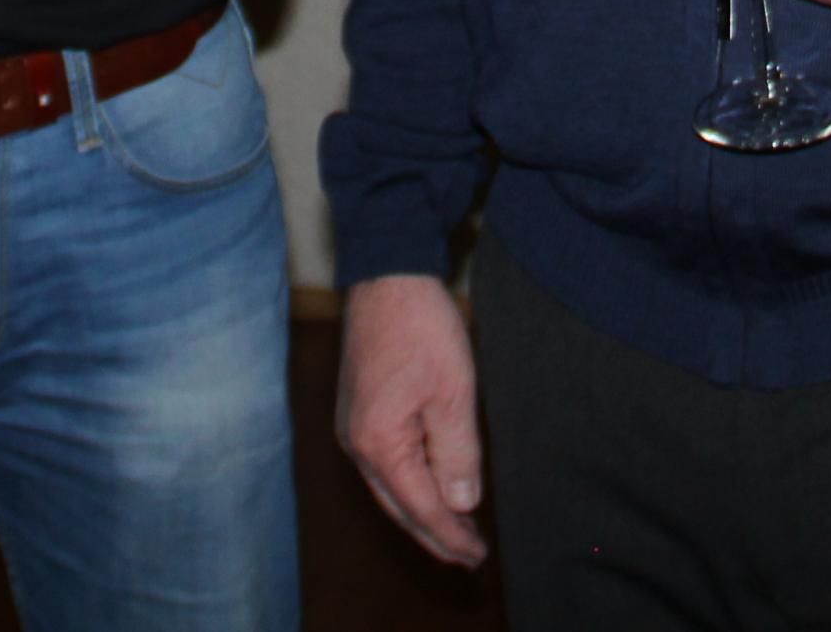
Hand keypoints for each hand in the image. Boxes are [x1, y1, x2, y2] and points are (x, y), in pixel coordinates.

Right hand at [337, 275, 487, 568]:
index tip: (477, 555)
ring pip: (390, 488)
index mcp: (379, 443)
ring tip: (455, 531)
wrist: (387, 275)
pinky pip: (385, 465)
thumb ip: (457, 453)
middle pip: (398, 506)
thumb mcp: (453, 392)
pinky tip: (429, 487)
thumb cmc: (420, 328)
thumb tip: (460, 503)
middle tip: (468, 556)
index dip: (450, 535)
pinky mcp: (358, 412)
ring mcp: (353, 428)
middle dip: (434, 534)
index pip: (420, 506)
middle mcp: (356, 443)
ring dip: (422, 511)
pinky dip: (409, 485)